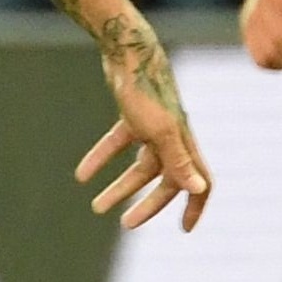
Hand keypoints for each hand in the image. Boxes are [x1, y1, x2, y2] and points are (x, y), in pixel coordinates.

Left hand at [76, 28, 212, 231]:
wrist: (127, 52)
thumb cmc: (146, 91)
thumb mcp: (161, 131)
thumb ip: (179, 161)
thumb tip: (199, 189)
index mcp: (185, 144)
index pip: (200, 182)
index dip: (195, 206)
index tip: (184, 229)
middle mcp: (173, 137)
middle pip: (166, 180)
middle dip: (148, 205)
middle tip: (125, 224)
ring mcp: (153, 126)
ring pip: (139, 166)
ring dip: (120, 188)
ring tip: (96, 208)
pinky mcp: (132, 115)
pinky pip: (117, 145)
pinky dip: (101, 160)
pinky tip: (81, 175)